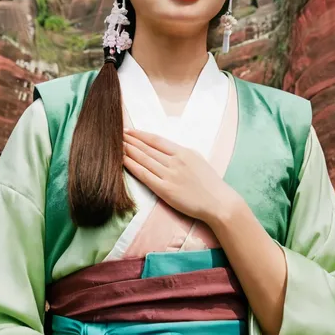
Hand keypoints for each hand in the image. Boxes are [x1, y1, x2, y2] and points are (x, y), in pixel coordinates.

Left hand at [123, 128, 240, 224]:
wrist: (219, 203)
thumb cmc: (210, 183)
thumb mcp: (198, 160)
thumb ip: (181, 154)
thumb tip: (165, 149)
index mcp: (183, 152)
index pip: (156, 140)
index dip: (140, 135)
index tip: (129, 131)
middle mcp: (175, 161)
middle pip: (147, 148)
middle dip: (130, 141)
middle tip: (115, 135)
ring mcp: (170, 175)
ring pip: (144, 159)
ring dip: (129, 151)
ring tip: (116, 145)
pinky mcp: (165, 190)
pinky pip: (145, 175)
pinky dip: (133, 166)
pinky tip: (123, 161)